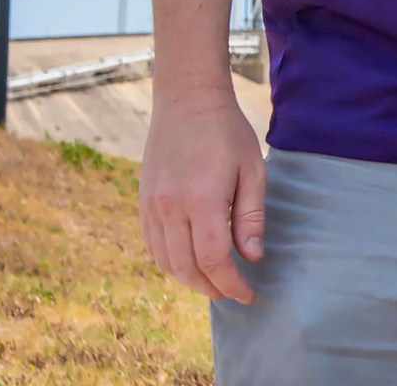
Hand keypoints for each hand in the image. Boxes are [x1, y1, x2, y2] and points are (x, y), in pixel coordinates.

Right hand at [138, 90, 265, 301]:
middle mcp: (170, 207)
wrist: (186, 102)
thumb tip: (251, 257)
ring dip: (189, 280)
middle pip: (187, 267)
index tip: (248, 294)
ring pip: (165, 261)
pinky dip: (171, 263)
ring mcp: (152, 206)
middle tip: (234, 293)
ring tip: (214, 283)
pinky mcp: (143, 202)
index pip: (214, 259)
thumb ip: (250, 216)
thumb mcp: (253, 170)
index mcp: (202, 199)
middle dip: (212, 288)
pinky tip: (190, 263)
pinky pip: (153, 246)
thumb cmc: (228, 133)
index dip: (231, 283)